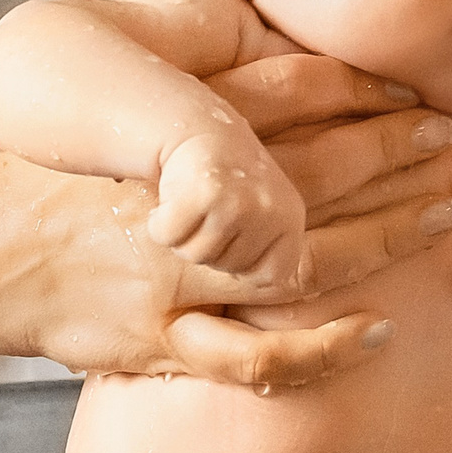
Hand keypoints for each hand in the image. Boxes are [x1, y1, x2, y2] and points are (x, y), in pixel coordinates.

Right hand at [0, 60, 451, 386]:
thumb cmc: (43, 169)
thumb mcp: (88, 83)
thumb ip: (157, 10)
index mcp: (156, 131)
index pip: (273, 96)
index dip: (352, 83)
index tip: (413, 77)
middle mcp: (171, 203)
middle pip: (306, 172)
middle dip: (391, 150)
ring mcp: (170, 278)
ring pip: (298, 262)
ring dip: (383, 236)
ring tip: (449, 210)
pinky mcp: (160, 343)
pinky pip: (252, 357)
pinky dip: (320, 349)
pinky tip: (382, 331)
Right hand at [149, 126, 307, 285]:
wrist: (198, 129)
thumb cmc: (227, 184)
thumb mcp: (262, 217)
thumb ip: (265, 256)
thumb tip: (269, 323)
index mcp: (291, 220)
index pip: (267, 279)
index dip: (241, 264)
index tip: (233, 232)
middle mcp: (272, 211)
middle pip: (225, 267)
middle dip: (207, 246)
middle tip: (209, 209)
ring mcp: (239, 202)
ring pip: (195, 255)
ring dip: (183, 235)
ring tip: (194, 203)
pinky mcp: (204, 194)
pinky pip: (169, 237)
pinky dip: (160, 224)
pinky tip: (172, 197)